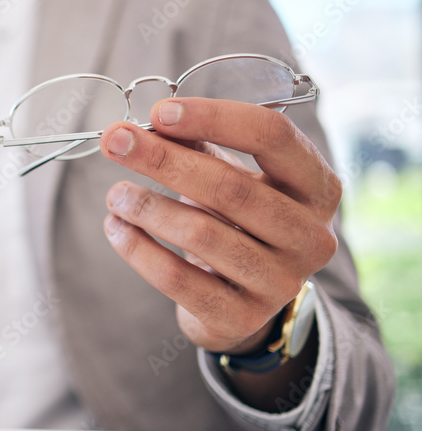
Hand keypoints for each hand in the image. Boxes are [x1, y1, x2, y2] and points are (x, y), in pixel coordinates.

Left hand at [98, 98, 340, 355]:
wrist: (242, 297)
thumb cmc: (235, 220)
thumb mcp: (230, 175)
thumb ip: (197, 145)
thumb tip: (147, 124)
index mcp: (316, 186)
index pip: (271, 136)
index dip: (212, 118)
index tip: (158, 113)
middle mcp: (310, 235)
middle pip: (230, 186)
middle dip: (162, 159)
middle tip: (114, 141)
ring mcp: (280, 282)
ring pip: (201, 234)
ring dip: (146, 206)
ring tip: (115, 193)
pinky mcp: (242, 317)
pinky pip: (179, 279)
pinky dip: (138, 249)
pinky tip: (115, 227)